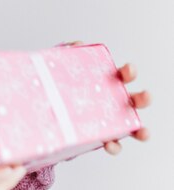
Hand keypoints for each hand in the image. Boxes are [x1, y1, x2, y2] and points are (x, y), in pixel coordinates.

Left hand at [57, 40, 151, 154]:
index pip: (122, 75)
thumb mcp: (59, 65)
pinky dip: (115, 145)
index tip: (129, 70)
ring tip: (143, 132)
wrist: (45, 106)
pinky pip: (112, 142)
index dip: (129, 72)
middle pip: (133, 99)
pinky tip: (111, 145)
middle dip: (142, 98)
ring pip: (130, 125)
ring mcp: (108, 119)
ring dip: (139, 128)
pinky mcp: (98, 135)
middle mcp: (112, 100)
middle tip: (144, 96)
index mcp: (106, 81)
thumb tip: (78, 44)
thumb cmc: (60, 83)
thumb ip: (68, 52)